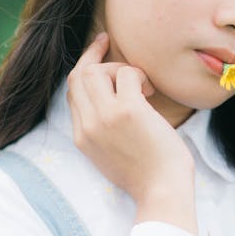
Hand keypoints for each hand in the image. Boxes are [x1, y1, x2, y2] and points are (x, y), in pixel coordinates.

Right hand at [66, 33, 194, 200]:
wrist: (162, 192)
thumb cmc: (148, 176)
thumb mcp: (112, 156)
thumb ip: (104, 130)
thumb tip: (115, 102)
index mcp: (82, 137)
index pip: (72, 93)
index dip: (84, 70)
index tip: (96, 55)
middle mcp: (88, 125)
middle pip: (78, 76)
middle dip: (93, 56)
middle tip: (109, 43)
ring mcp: (105, 117)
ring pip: (95, 71)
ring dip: (119, 68)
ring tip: (141, 86)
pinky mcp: (128, 111)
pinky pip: (127, 74)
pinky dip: (139, 75)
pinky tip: (151, 92)